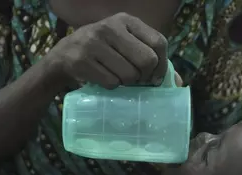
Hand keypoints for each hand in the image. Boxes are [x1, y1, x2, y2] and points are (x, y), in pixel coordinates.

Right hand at [49, 12, 167, 88]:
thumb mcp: (126, 46)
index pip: (159, 42)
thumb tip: (177, 83)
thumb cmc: (103, 52)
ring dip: (126, 83)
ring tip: (117, 77)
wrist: (64, 55)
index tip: (154, 78)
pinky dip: (111, 87)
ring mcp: (94, 43)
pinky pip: (111, 83)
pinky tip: (104, 79)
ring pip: (129, 75)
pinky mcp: (82, 61)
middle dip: (144, 76)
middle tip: (136, 80)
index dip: (162, 64)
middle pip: (146, 60)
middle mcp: (110, 27)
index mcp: (126, 21)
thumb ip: (152, 59)